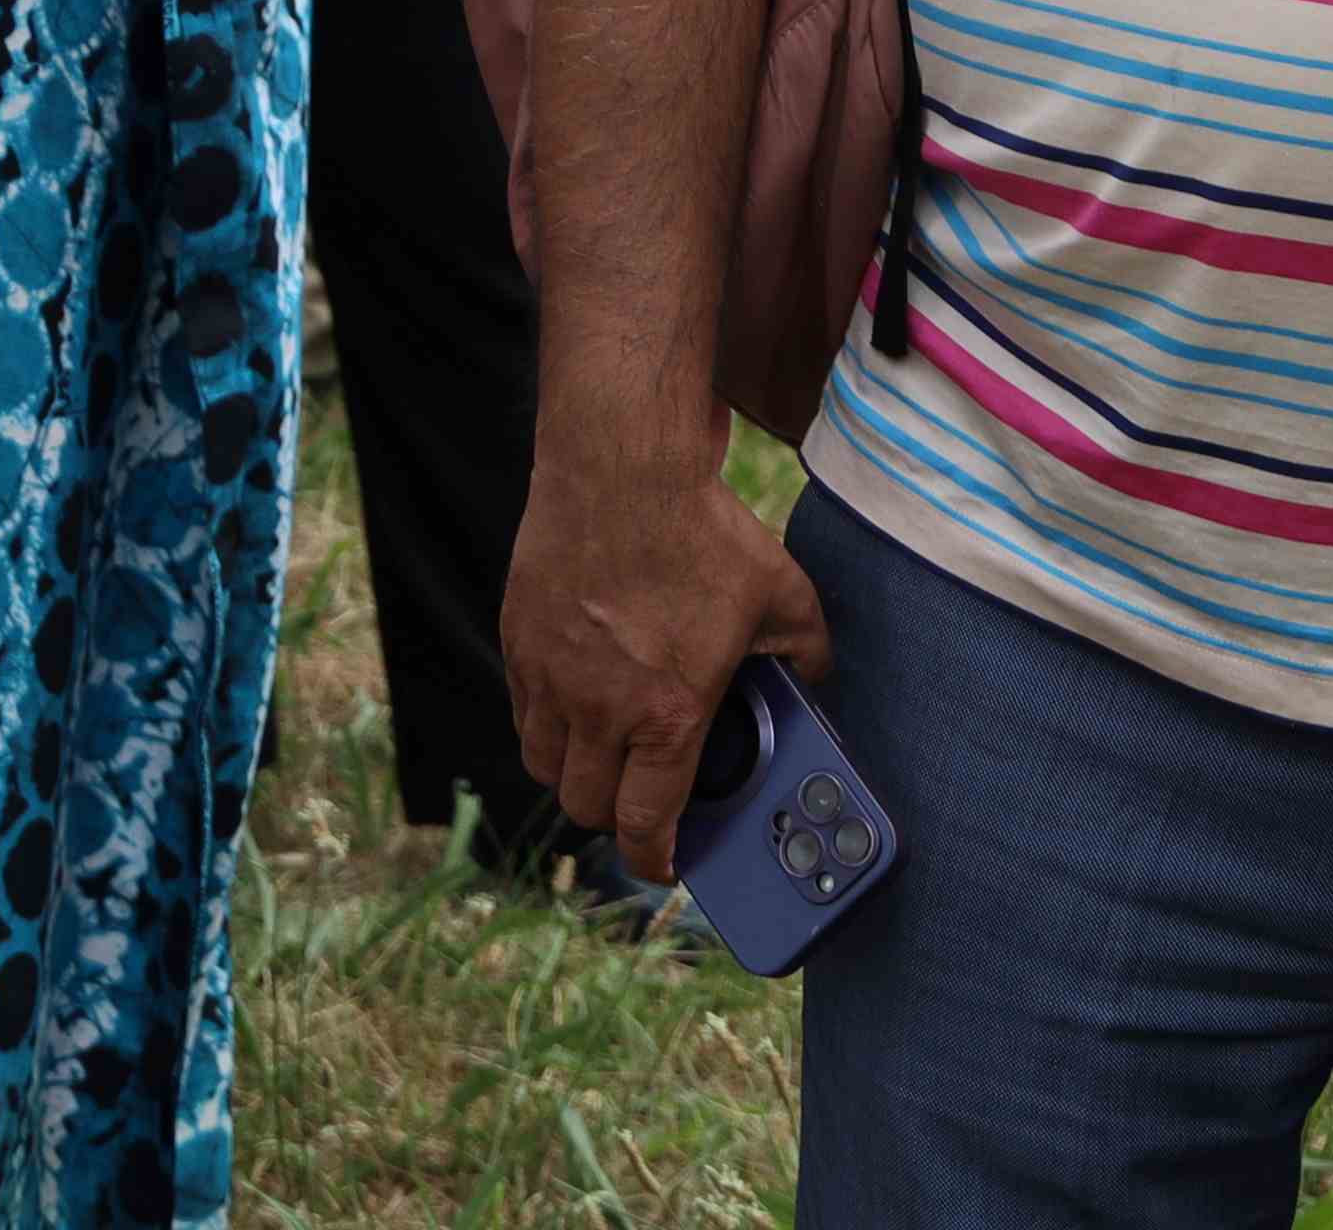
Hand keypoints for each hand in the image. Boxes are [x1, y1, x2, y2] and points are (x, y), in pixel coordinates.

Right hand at [504, 442, 832, 883]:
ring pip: (543, 763)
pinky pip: (523, 709)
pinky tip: (574, 703)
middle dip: (615, 819)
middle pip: (585, 804)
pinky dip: (546, 724)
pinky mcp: (518, 637)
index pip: (645, 822)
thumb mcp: (787, 603)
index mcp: (667, 715)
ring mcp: (548, 673)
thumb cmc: (704, 534)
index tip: (666, 863)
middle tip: (640, 804)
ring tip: (601, 757)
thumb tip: (814, 684)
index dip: (655, 859)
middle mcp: (598, 707)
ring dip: (573, 774)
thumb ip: (806, 660)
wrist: (622, 469)